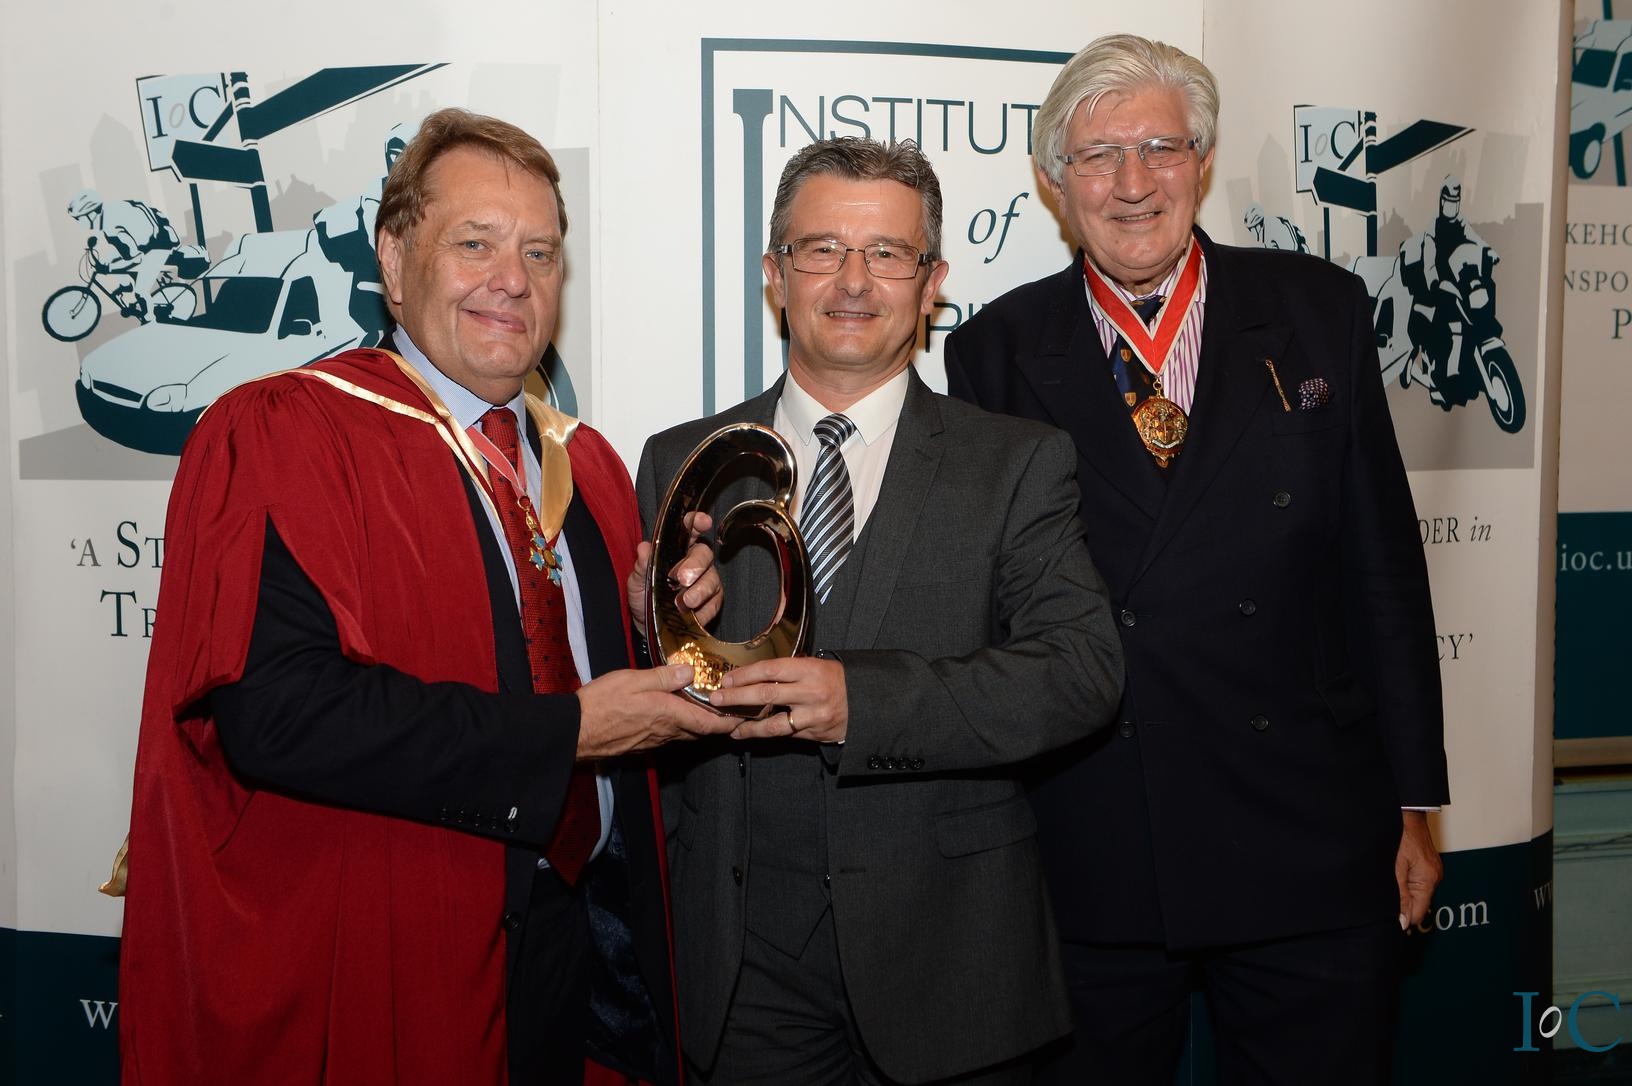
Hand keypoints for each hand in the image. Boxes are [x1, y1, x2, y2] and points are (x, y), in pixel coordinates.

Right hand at [574, 664, 735, 757]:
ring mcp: (654, 741)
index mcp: (668, 714)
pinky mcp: (642, 744)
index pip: (708, 724)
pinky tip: (674, 715)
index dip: (729, 722)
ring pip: (685, 734)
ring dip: (698, 724)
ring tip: (707, 709)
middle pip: (700, 731)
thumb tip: (690, 672)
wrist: (575, 731)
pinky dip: (679, 726)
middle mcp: (665, 732)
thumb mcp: (633, 680)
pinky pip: (668, 737)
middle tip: (731, 710)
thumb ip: (664, 677)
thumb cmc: (601, 704)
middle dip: (718, 723)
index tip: (744, 717)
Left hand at [627, 511, 720, 639]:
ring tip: (685, 602)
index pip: (690, 529)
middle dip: (695, 565)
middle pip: (704, 554)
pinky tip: (693, 615)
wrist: (647, 625)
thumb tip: (643, 548)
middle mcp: (695, 562)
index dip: (697, 522)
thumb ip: (641, 565)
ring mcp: (706, 581)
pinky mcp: (712, 602)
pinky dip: (704, 609)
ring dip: (700, 590)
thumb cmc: (644, 596)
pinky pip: (714, 603)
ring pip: (712, 579)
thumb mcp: (636, 580)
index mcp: (678, 549)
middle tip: (682, 579)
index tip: (702, 522)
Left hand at [710, 656, 847, 742]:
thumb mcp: (817, 666)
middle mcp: (810, 692)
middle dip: (736, 697)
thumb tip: (754, 674)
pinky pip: (784, 735)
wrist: (866, 702)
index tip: (727, 678)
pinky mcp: (813, 734)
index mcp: (810, 670)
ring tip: (729, 726)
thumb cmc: (836, 680)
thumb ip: (790, 671)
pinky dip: (763, 735)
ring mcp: (812, 716)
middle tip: (717, 699)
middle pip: (766, 695)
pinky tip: (748, 734)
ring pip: (772, 723)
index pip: (770, 669)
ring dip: (747, 725)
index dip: (746, 674)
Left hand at [1395, 810, 1442, 929]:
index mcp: (1429, 880)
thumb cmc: (1400, 835)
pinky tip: (1395, 873)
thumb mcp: (1395, 867)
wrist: (1407, 812)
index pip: (1417, 913)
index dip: (1401, 917)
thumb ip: (1400, 895)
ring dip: (1402, 891)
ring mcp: (1433, 870)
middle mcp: (1435, 877)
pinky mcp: (1428, 864)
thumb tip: (1402, 922)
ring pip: (1416, 892)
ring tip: (1388, 879)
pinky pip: (1417, 881)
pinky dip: (1406, 881)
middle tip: (1381, 896)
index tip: (1385, 916)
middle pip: (1417, 904)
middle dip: (1401, 903)